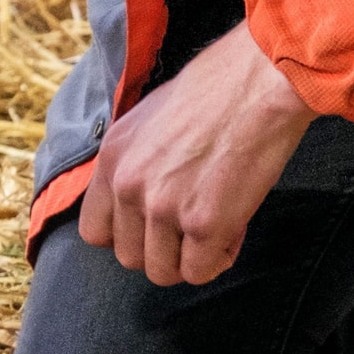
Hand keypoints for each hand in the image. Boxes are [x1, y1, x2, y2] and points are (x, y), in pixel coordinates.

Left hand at [83, 23, 313, 285]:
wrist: (259, 80)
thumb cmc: (216, 91)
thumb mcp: (149, 121)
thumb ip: (135, 164)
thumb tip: (140, 202)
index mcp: (111, 160)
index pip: (93, 231)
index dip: (127, 234)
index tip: (154, 226)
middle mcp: (128, 186)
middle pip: (129, 257)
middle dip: (163, 249)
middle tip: (194, 224)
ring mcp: (163, 208)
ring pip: (163, 272)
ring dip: (191, 257)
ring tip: (217, 223)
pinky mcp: (204, 224)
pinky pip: (200, 272)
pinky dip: (220, 258)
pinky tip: (235, 227)